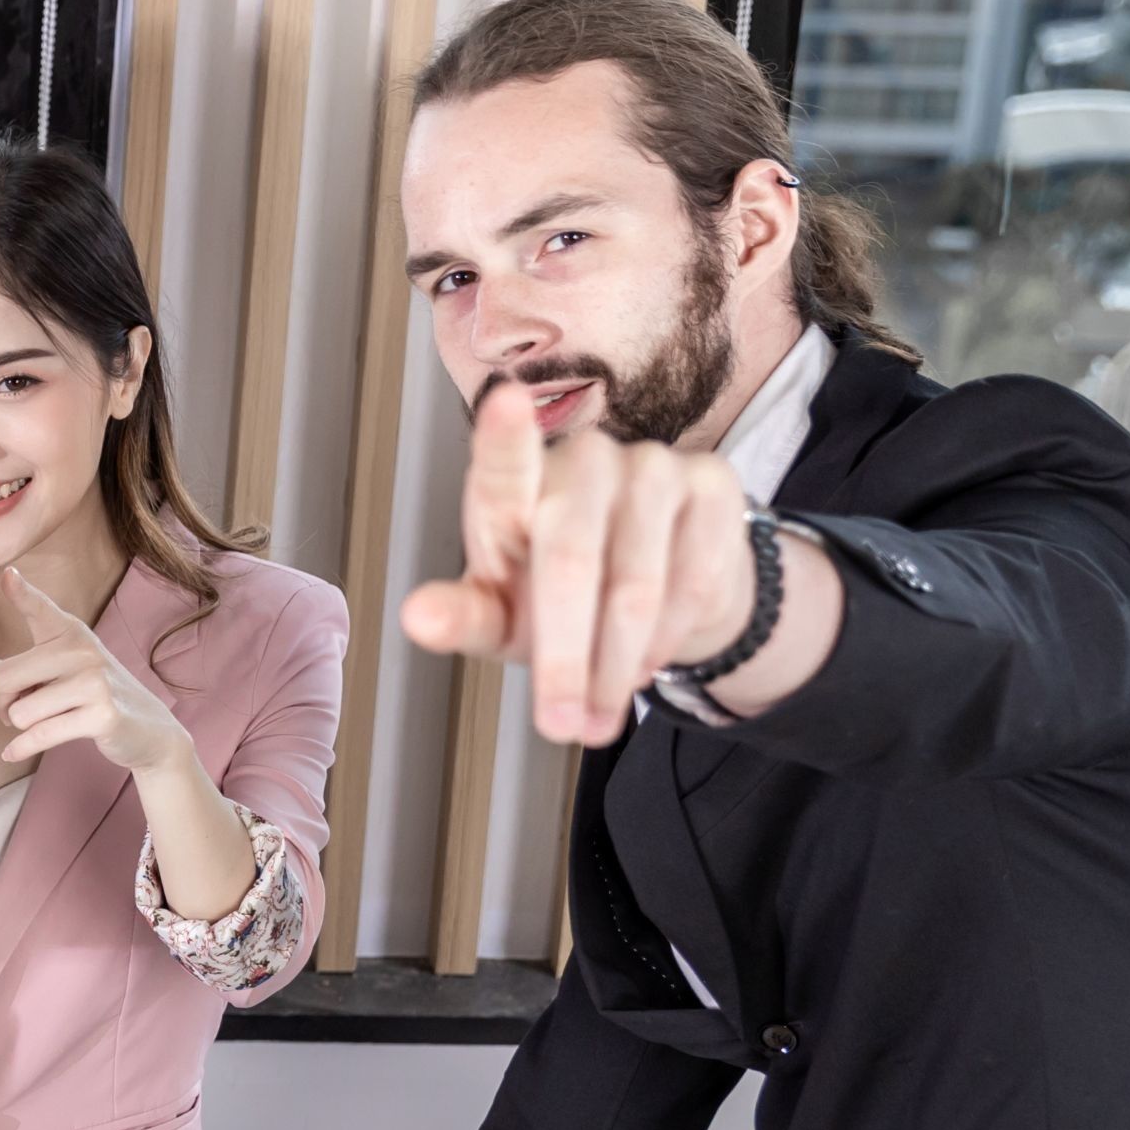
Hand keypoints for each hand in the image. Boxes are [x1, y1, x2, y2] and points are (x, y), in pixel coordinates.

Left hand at [0, 569, 190, 772]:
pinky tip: (11, 752)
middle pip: (3, 678)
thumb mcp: (45, 679)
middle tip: (26, 706)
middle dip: (2, 702)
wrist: (146, 728)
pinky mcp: (102, 715)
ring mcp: (95, 681)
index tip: (7, 575)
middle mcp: (82, 649)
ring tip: (45, 720)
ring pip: (19, 712)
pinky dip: (21, 747)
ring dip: (21, 726)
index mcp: (69, 632)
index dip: (21, 592)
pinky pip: (39, 734)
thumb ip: (0, 675)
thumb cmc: (85, 696)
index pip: (39, 608)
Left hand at [400, 378, 766, 744]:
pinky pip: (694, 582)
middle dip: (566, 660)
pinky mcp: (713, 484)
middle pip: (571, 564)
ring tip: (599, 716)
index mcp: (513, 486)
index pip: (504, 460)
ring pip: (636, 587)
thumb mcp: (504, 616)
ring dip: (618, 668)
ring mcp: (652, 465)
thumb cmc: (558, 600)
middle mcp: (582, 460)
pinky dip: (668, 641)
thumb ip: (463, 616)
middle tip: (562, 726)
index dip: (505, 434)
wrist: (662, 595)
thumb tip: (417, 617)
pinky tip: (647, 661)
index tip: (505, 402)